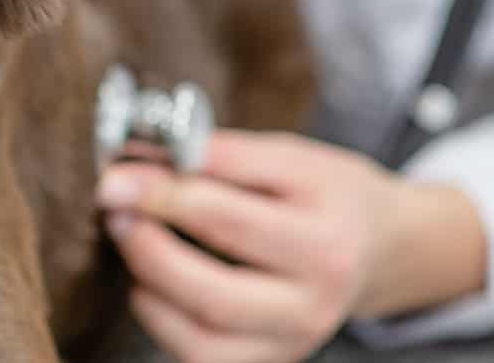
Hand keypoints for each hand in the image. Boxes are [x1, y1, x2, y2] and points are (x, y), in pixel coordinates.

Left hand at [96, 130, 485, 362]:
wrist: (379, 246)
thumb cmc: (325, 194)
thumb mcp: (289, 157)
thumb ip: (219, 154)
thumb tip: (141, 151)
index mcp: (325, 237)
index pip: (227, 215)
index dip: (161, 192)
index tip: (116, 173)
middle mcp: (316, 300)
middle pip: (215, 289)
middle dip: (149, 244)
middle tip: (114, 205)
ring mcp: (295, 338)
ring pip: (203, 334)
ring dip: (150, 282)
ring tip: (129, 235)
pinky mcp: (272, 360)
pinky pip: (200, 356)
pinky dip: (161, 318)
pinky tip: (151, 282)